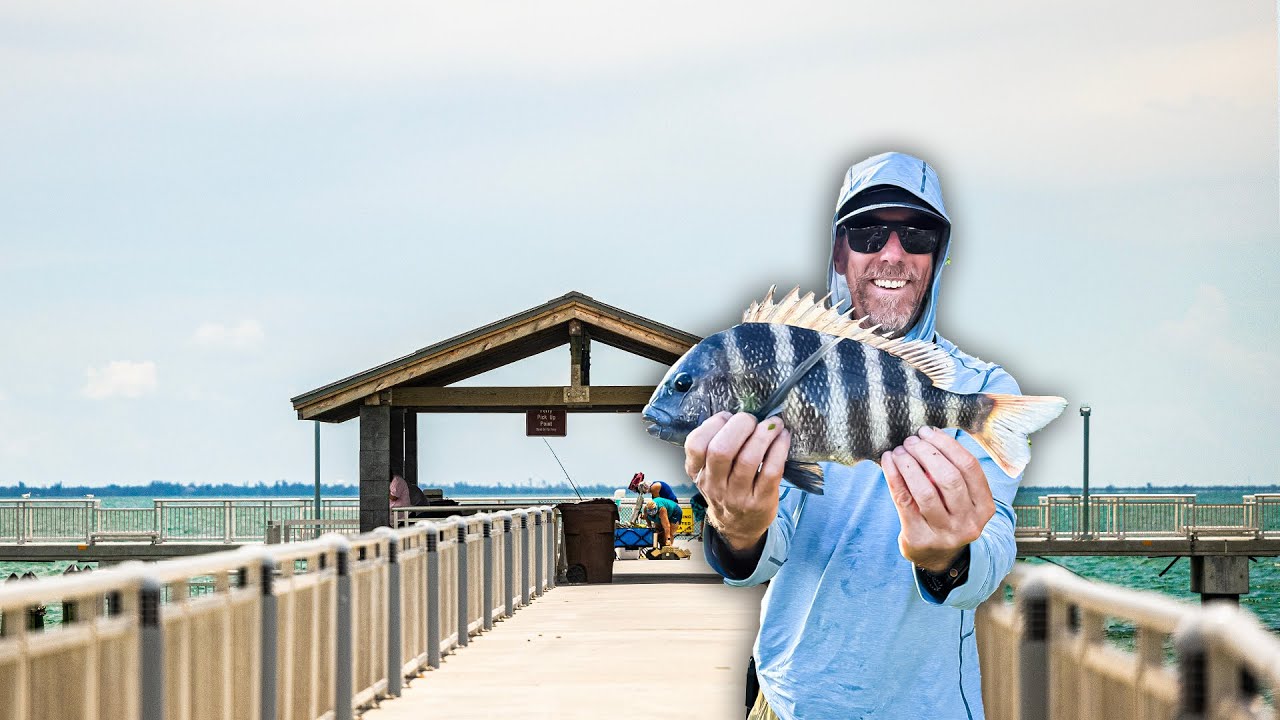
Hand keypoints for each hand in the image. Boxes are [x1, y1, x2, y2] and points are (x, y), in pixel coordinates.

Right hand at [684, 411, 789, 552]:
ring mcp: (737, 496)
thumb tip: (737, 414)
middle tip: (752, 419)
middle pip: (721, 450)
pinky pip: (771, 471)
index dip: (713, 424)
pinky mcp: (761, 501)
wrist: (739, 526)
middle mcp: (715, 485)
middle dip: (740, 426)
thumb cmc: (727, 489)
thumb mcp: (710, 472)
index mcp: (698, 472)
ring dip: (764, 434)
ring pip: (748, 459)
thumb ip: (714, 445)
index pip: (695, 445)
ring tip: (774, 424)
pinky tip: (783, 438)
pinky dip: (779, 449)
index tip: (728, 417)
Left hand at [882, 426, 994, 572]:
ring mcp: (944, 533)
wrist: (937, 558)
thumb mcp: (964, 500)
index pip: (969, 467)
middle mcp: (968, 522)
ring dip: (909, 464)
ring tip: (899, 450)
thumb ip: (956, 473)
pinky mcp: (918, 537)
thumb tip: (931, 434)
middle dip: (927, 452)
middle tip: (911, 440)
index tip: (928, 431)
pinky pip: (904, 500)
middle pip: (949, 478)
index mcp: (985, 507)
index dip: (947, 445)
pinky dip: (894, 476)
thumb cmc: (949, 517)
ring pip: (925, 491)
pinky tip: (888, 461)